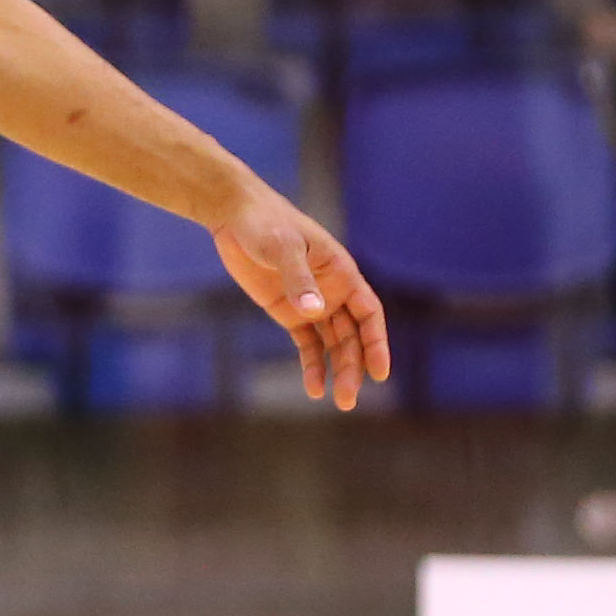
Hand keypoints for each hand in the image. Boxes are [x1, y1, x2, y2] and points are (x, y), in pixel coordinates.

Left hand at [211, 193, 390, 413]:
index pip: (370, 314)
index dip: (377, 343)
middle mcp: (334, 291)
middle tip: (348, 399)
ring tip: (336, 400)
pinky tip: (314, 387)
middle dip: (353, 367)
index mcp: (342, 272)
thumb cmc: (265, 223)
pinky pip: (307, 343)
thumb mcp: (282, 248)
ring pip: (333, 343)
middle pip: (353, 336)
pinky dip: (312, 364)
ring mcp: (311, 302)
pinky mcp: (288, 310)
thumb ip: (298, 279)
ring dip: (337, 370)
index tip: (380, 373)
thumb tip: (315, 312)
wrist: (235, 215)